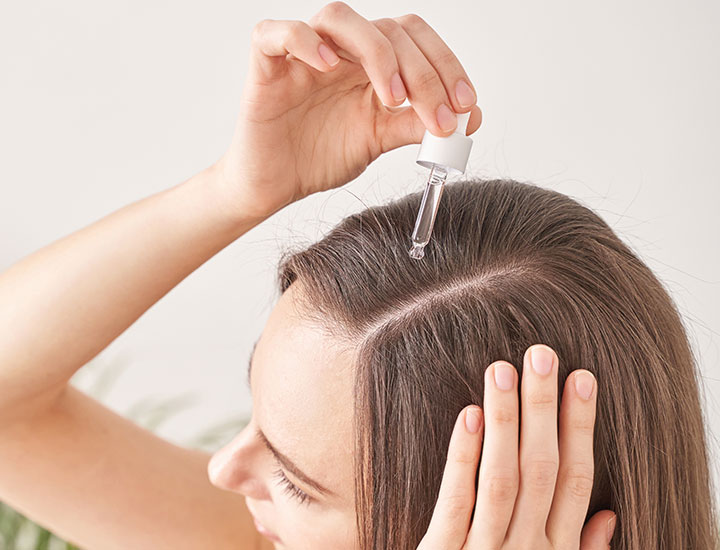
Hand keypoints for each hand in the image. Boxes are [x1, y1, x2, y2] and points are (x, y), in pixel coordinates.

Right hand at [215, 2, 482, 219]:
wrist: (276, 185)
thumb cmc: (321, 156)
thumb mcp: (380, 139)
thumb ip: (417, 124)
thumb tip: (470, 118)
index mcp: (370, 63)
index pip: (414, 39)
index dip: (445, 65)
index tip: (466, 106)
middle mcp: (341, 51)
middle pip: (387, 30)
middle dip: (423, 73)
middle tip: (438, 117)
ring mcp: (303, 55)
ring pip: (340, 18)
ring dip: (376, 52)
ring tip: (392, 97)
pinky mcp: (266, 65)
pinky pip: (277, 33)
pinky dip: (304, 41)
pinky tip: (329, 67)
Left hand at [417, 344, 617, 549]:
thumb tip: (608, 517)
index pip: (575, 480)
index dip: (580, 427)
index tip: (583, 378)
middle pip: (541, 471)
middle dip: (545, 410)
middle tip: (542, 355)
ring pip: (502, 479)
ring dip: (506, 422)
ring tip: (503, 370)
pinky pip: (455, 505)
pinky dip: (463, 458)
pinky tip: (468, 415)